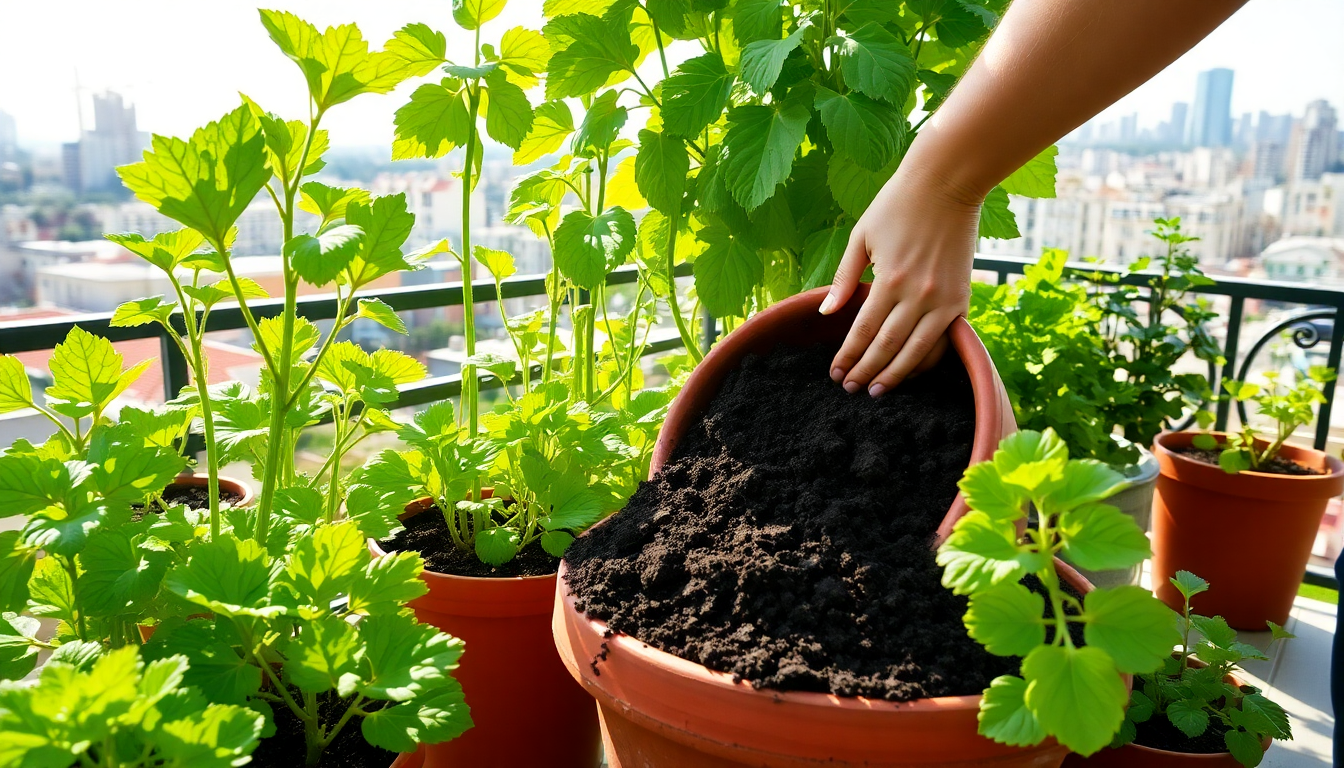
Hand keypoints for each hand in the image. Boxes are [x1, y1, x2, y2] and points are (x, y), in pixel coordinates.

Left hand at [819, 165, 980, 396]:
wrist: (949, 182)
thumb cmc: (898, 204)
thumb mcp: (862, 236)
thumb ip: (845, 278)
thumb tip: (826, 313)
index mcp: (889, 280)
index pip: (862, 332)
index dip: (848, 357)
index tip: (835, 374)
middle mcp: (917, 295)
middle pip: (886, 347)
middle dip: (866, 372)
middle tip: (850, 389)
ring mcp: (943, 300)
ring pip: (916, 351)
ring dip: (894, 375)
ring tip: (876, 391)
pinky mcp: (961, 299)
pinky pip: (942, 340)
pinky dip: (926, 360)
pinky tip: (911, 372)